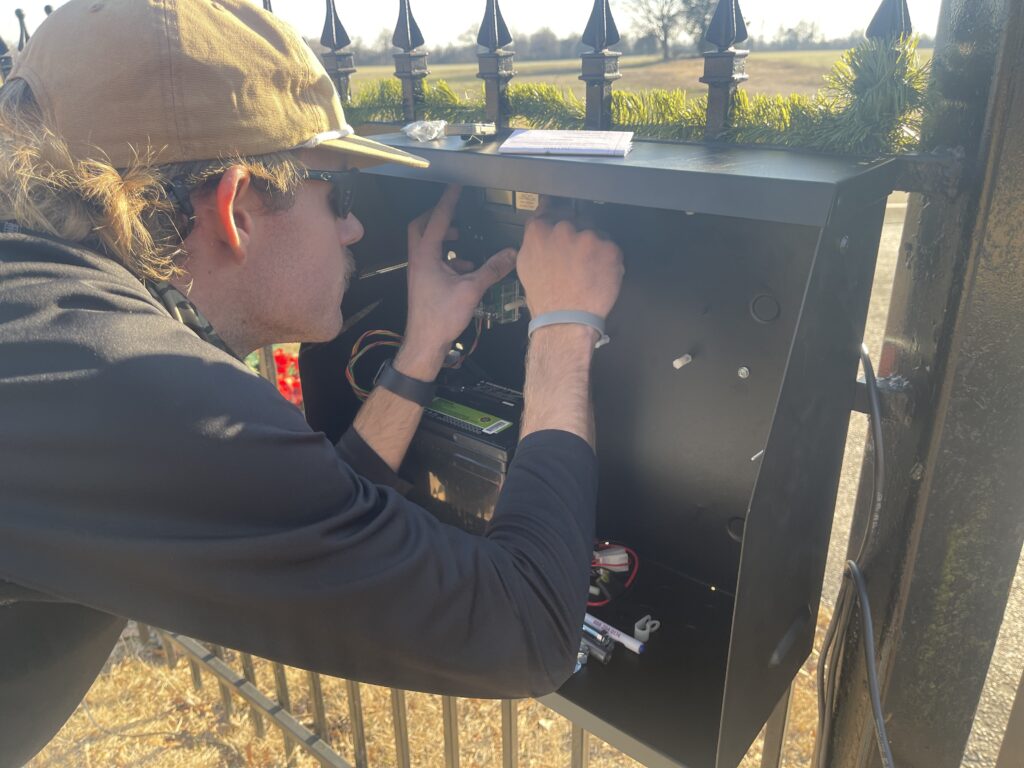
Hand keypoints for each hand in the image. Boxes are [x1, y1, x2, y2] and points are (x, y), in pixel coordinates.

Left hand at [399, 185, 516, 378]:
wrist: (425, 343)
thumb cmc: (439, 318)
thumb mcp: (471, 290)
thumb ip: (492, 269)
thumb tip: (509, 254)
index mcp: (426, 256)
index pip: (437, 219)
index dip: (448, 201)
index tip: (455, 187)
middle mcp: (418, 260)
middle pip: (421, 226)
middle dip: (437, 215)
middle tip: (453, 208)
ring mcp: (419, 272)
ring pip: (427, 243)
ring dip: (443, 236)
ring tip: (462, 237)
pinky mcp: (424, 283)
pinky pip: (433, 261)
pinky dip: (448, 257)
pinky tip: (465, 267)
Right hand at [516, 208, 623, 321]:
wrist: (566, 320)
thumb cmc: (546, 298)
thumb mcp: (526, 265)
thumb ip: (534, 240)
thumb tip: (540, 227)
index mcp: (539, 230)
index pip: (551, 205)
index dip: (558, 210)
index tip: (563, 212)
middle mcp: (563, 229)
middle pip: (577, 217)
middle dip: (579, 232)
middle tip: (578, 256)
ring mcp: (587, 237)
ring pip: (596, 231)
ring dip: (595, 246)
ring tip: (587, 269)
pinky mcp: (609, 248)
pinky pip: (612, 247)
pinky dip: (608, 259)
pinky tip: (598, 274)